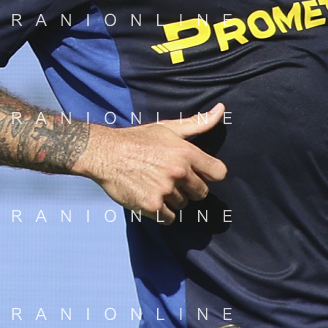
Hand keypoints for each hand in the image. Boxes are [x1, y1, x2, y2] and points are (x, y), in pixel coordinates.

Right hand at [75, 103, 228, 223]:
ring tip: (158, 185)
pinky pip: (168, 218)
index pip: (219, 172)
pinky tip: (152, 198)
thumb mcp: (169, 127)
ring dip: (174, 199)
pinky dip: (162, 213)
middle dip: (191, 188)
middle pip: (201, 192)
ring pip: (183, 204)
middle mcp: (179, 172)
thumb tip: (221, 109)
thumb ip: (198, 122)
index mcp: (187, 153)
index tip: (201, 173)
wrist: (106, 153)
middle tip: (173, 179)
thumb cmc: (138, 139)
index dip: (211, 174)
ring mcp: (166, 190)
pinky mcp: (151, 206)